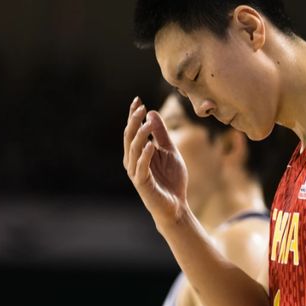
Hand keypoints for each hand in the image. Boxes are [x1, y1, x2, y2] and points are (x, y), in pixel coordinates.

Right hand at [123, 97, 188, 227]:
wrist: (176, 205)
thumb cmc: (171, 179)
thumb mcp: (169, 151)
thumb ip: (161, 134)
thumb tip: (151, 113)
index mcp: (138, 153)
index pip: (133, 131)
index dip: (133, 116)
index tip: (138, 100)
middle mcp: (133, 161)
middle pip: (129, 137)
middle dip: (133, 121)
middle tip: (140, 107)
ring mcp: (136, 173)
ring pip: (133, 150)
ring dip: (140, 135)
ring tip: (147, 123)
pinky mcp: (142, 184)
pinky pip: (141, 168)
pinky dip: (145, 156)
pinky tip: (150, 145)